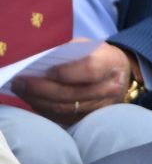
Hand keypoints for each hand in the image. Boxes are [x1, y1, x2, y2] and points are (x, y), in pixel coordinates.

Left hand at [15, 43, 129, 124]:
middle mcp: (110, 88)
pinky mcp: (90, 118)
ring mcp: (101, 107)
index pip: (89, 71)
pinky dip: (44, 109)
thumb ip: (69, 53)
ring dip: (38, 100)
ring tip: (21, 90)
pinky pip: (62, 117)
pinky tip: (32, 99)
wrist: (120, 75)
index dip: (65, 72)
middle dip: (41, 88)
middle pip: (71, 94)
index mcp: (111, 64)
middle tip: (20, 82)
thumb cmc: (99, 56)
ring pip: (64, 108)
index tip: (46, 70)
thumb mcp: (89, 46)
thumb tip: (42, 66)